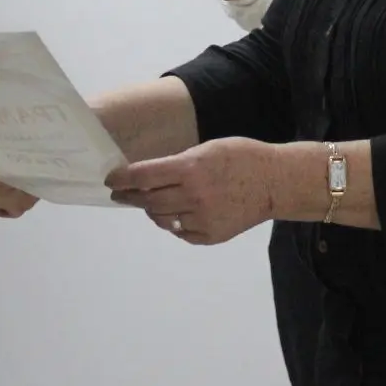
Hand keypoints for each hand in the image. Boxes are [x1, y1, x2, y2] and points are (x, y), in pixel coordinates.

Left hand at [105, 136, 281, 244]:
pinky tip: (178, 214)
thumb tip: (149, 176)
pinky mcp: (210, 236)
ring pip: (162, 219)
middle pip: (148, 201)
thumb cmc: (241, 157)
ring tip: (152, 203)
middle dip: (131, 197)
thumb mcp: (207, 149)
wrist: (275, 183)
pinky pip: (180, 232)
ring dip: (152, 211)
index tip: (111, 181)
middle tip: (121, 194)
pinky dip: (174, 223)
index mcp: (190, 168)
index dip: (122, 179)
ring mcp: (202, 219)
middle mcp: (193, 196)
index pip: (144, 176)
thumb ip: (178, 164)